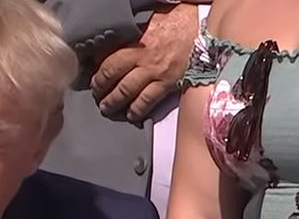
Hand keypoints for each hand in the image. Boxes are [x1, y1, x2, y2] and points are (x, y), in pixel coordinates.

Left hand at [90, 3, 197, 121]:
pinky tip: (131, 115)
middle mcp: (142, 57)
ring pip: (126, 92)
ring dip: (113, 103)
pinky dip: (136, 110)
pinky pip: (147, 101)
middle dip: (101, 90)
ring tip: (107, 108)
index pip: (108, 60)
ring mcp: (155, 71)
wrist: (204, 29)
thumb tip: (113, 48)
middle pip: (112, 77)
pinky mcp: (168, 82)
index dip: (98, 74)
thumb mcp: (149, 24)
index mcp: (136, 41)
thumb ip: (132, 37)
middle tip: (97, 97)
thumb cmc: (176, 23)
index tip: (93, 80)